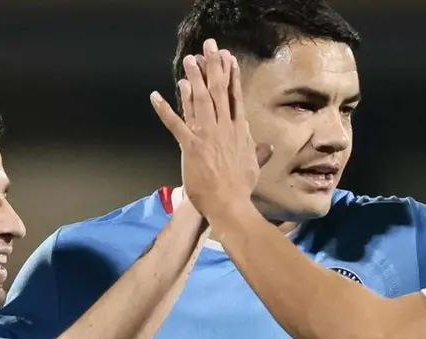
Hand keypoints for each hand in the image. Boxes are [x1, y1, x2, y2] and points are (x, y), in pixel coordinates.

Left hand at [149, 39, 270, 221]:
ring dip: (193, 79)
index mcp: (239, 131)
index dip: (231, 75)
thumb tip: (270, 147)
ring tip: (188, 60)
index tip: (228, 58)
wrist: (230, 204)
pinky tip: (155, 96)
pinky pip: (175, 124)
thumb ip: (259, 153)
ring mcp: (207, 136)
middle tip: (208, 47)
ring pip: (200, 101)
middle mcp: (224, 128)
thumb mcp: (253, 166)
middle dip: (213, 67)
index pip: (235, 97)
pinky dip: (165, 109)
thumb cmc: (241, 188)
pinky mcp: (191, 146)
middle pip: (218, 91)